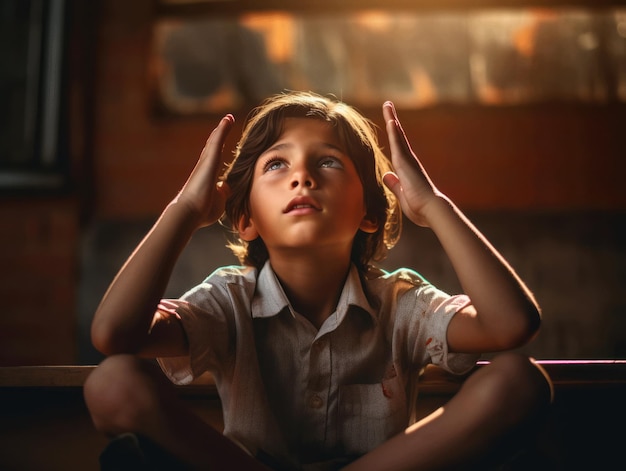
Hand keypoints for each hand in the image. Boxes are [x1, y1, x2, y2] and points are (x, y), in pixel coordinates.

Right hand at [175, 114, 234, 227]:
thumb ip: (223, 193)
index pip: (215, 159)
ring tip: (227, 118)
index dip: (218, 149)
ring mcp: (206, 163)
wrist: (189, 212)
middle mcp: (205, 167)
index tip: (222, 140)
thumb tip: (226, 187)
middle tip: (225, 122)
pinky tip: (227, 119)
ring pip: (214, 142)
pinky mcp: (209, 160)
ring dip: (221, 129)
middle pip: (213, 147)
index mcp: (208, 176)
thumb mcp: (218, 200)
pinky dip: (222, 129)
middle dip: (219, 135)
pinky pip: (217, 141)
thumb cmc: (202, 211)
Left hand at [382, 101, 442, 227]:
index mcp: (406, 170)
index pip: (397, 149)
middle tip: (388, 105)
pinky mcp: (406, 164)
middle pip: (398, 137)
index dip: (393, 136)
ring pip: (398, 136)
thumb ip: (394, 184)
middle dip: (392, 121)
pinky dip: (394, 132)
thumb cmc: (419, 207)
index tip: (390, 123)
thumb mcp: (401, 194)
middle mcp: (408, 162)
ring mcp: (408, 161)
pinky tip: (390, 120)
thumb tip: (386, 176)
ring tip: (388, 105)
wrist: (431, 211)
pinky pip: (399, 144)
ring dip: (392, 120)